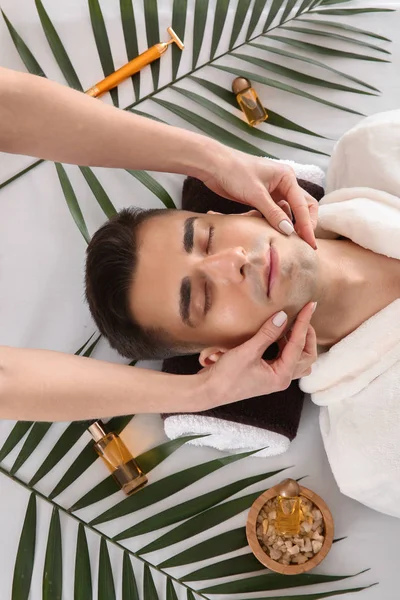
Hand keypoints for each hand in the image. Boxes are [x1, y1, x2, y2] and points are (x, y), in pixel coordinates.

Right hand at [199, 302, 316, 409]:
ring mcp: (275, 378)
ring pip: (299, 360)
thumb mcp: (247, 351)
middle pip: (307, 356)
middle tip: (303, 317)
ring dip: (299, 343)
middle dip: (307, 336)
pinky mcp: (267, 375)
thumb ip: (267, 334)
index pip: (298, 345)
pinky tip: (278, 336)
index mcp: (281, 376)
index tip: (309, 306)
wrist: (210, 390)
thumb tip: (283, 316)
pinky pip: (286, 360)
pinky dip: (287, 347)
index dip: (303, 323)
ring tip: (291, 325)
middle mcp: (282, 379)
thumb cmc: (226, 376)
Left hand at [200, 146, 317, 248]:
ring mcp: (274, 190)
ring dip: (292, 225)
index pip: (303, 205)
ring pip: (289, 211)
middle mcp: (284, 183)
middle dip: (305, 224)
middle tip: (305, 243)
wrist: (214, 165)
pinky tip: (275, 233)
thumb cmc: (235, 172)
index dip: (308, 226)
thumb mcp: (256, 194)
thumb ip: (273, 214)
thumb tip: (289, 231)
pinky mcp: (263, 197)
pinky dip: (278, 222)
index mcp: (287, 177)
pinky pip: (276, 212)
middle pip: (303, 206)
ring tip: (292, 242)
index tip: (310, 243)